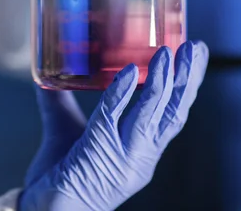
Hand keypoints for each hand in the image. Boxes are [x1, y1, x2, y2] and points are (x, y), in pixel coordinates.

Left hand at [20, 41, 208, 210]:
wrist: (44, 210)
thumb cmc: (58, 176)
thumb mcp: (66, 131)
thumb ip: (60, 102)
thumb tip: (50, 74)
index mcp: (140, 152)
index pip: (172, 115)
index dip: (186, 87)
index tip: (194, 58)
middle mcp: (139, 157)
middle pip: (172, 113)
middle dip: (187, 78)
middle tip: (196, 47)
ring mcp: (122, 158)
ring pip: (151, 114)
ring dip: (162, 81)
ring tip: (169, 52)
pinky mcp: (99, 154)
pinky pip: (113, 117)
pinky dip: (122, 93)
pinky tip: (130, 71)